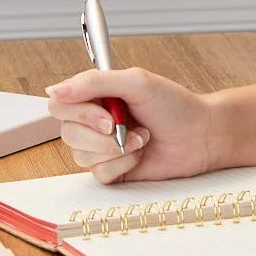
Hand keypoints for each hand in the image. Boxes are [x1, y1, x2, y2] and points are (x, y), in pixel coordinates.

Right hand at [46, 68, 217, 183]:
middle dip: (99, 134)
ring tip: (141, 137)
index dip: (78, 112)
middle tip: (124, 126)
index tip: (106, 114)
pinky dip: (122, 164)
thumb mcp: (136, 82)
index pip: (60, 104)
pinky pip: (99, 173)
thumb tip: (53, 91)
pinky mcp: (112, 170)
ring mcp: (101, 147)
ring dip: (115, 148)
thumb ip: (94, 82)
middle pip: (66, 132)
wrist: (202, 135)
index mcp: (96, 95)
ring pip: (81, 155)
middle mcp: (94, 121)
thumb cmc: (175, 105)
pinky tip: (141, 154)